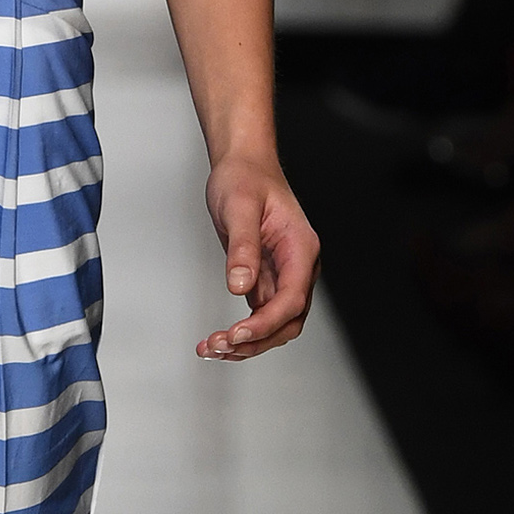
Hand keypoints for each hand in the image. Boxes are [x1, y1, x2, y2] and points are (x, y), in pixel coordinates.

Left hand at [198, 154, 320, 361]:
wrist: (243, 165)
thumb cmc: (246, 178)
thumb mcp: (239, 207)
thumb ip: (242, 248)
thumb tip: (240, 286)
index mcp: (300, 248)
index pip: (292, 299)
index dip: (266, 323)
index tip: (238, 334)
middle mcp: (298, 266)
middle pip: (288, 320)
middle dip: (256, 340)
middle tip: (219, 347)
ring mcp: (283, 274)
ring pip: (275, 323)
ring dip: (248, 342)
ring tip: (212, 348)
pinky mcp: (266, 279)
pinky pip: (260, 315)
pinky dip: (242, 332)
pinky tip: (218, 339)